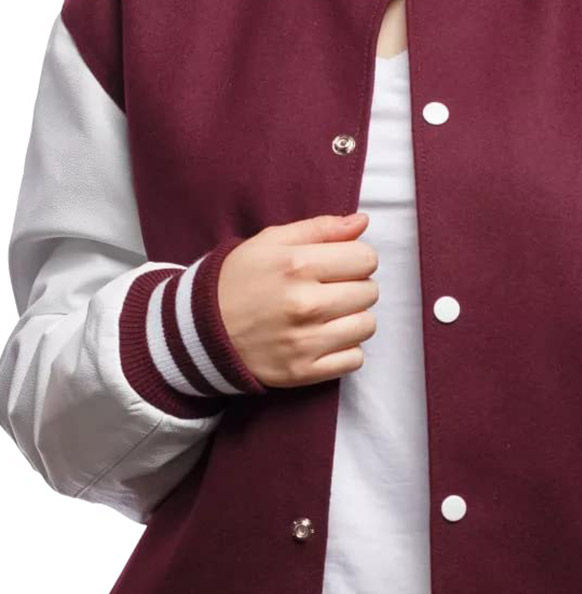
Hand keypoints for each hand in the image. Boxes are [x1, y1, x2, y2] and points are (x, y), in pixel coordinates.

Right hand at [217, 213, 377, 386]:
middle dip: (355, 286)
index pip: (366, 259)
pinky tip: (323, 338)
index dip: (356, 259)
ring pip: (367, 325)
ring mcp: (305, 342)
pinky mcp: (304, 371)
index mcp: (297, 266)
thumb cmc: (239, 280)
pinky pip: (355, 359)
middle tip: (329, 290)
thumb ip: (320, 228)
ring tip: (328, 314)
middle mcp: (305, 305)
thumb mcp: (271, 242)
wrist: (200, 330)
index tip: (340, 265)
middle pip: (370, 292)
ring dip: (354, 318)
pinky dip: (345, 349)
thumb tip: (362, 222)